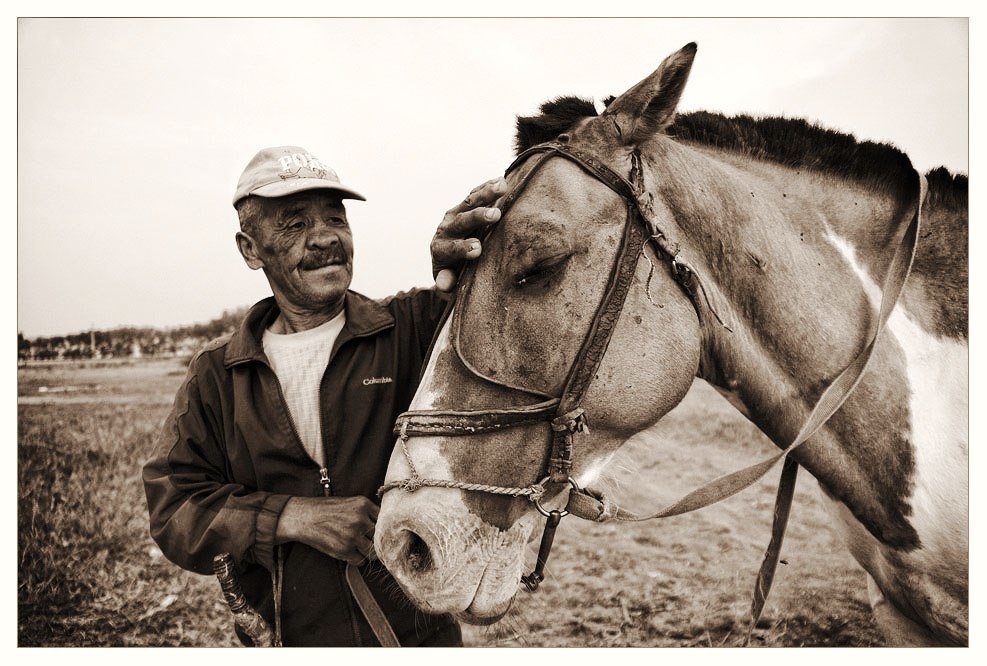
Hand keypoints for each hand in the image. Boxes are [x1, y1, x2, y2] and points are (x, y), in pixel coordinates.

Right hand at [276, 496, 378, 564]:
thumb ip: (367, 512)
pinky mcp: (344, 550)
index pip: (385, 520)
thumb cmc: (327, 509)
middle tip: (370, 542)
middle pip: (381, 536)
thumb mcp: (350, 502)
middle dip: (376, 541)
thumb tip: (385, 526)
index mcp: (363, 504)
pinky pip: (360, 561)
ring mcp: (352, 535)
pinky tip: (351, 553)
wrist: (304, 517)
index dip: (382, 528)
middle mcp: (360, 519)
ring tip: (360, 548)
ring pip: (373, 551)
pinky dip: (357, 560)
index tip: (380, 533)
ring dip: (367, 552)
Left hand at [431, 176, 507, 290]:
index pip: (450, 248)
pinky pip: (474, 194)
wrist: (447, 258)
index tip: (477, 249)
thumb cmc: (453, 273)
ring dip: (485, 194)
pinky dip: (487, 187)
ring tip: (502, 186)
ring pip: (468, 202)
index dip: (462, 248)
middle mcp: (446, 229)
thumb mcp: (448, 280)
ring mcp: (455, 215)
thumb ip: (446, 281)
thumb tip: (444, 284)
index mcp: (440, 249)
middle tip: (494, 215)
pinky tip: (501, 180)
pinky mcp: (464, 206)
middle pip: (461, 221)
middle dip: (477, 217)